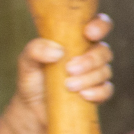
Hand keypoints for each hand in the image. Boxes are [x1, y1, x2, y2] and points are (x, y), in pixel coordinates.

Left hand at [10, 14, 113, 133]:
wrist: (33, 109)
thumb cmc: (32, 79)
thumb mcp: (26, 61)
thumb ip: (35, 49)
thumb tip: (58, 51)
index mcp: (76, 39)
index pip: (98, 24)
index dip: (99, 26)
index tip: (88, 33)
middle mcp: (89, 54)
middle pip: (104, 50)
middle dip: (90, 59)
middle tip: (69, 69)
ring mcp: (95, 74)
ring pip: (105, 71)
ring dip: (89, 78)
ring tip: (69, 85)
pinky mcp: (97, 93)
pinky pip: (107, 90)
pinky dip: (97, 92)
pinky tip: (83, 95)